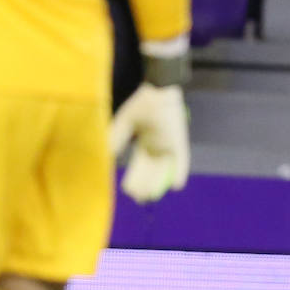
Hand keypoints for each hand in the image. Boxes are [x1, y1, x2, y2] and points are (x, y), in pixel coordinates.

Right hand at [110, 83, 189, 203]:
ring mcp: (169, 146)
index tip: (127, 191)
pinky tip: (176, 185)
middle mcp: (157, 147)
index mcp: (144, 143)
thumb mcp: (125, 122)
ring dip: (157, 183)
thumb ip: (117, 138)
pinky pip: (182, 160)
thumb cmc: (142, 104)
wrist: (159, 91)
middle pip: (150, 171)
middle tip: (139, 199)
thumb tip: (107, 155)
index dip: (133, 178)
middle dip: (144, 185)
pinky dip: (180, 172)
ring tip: (150, 197)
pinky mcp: (180, 143)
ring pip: (163, 170)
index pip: (138, 165)